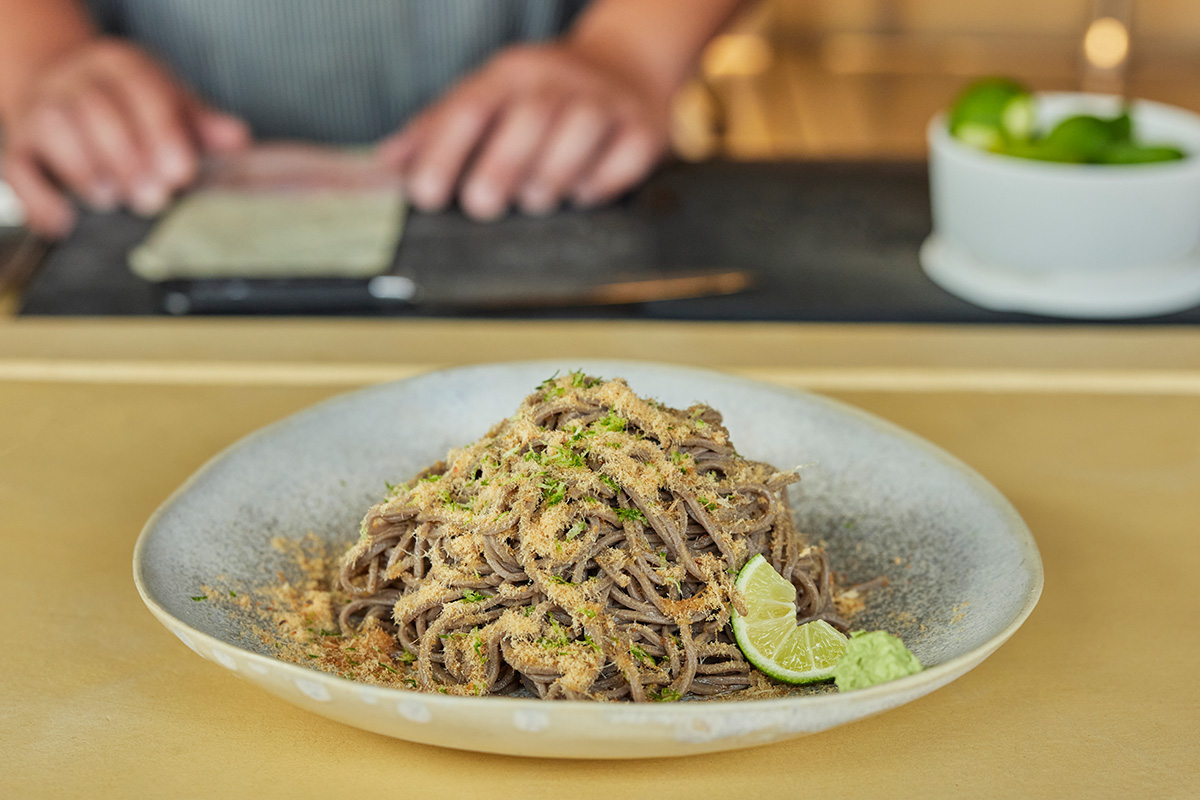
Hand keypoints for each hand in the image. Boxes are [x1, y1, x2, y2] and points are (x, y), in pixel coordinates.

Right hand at [1, 38, 249, 236]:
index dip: (163, 134)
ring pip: (56, 131)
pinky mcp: (19, 144)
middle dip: (128, 161)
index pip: (143, 91)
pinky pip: (19, 168)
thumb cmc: (129, 104)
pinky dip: (40, 198)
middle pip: (98, 112)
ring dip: (87, 173)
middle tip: (152, 199)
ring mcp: (42, 108)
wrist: (62, 87)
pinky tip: (65, 221)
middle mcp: (77, 80)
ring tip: (112, 199)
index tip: (181, 174)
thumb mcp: (171, 103)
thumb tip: (238, 140)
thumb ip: (203, 125)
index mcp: (122, 66)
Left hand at [378, 41, 671, 220]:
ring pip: (580, 135)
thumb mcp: (488, 95)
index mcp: (510, 73)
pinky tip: (585, 192)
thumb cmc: (542, 95)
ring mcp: (606, 102)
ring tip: (536, 199)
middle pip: (529, 118)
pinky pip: (625, 158)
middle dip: (500, 168)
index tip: (425, 195)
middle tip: (482, 206)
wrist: (629, 65)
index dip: (444, 152)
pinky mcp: (645, 128)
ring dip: (551, 178)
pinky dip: (602, 182)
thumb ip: (436, 130)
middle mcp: (559, 81)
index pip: (471, 106)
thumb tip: (383, 166)